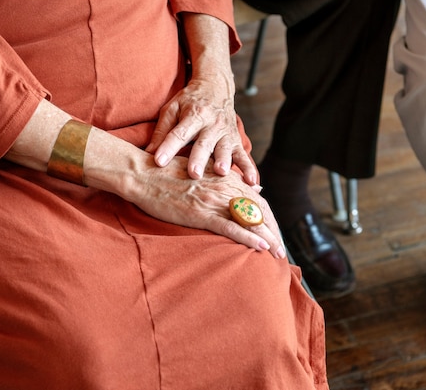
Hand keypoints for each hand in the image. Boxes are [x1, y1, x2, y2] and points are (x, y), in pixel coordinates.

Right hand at [128, 155, 284, 258]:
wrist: (144, 174)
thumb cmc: (169, 173)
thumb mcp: (204, 172)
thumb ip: (231, 181)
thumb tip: (257, 190)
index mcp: (226, 179)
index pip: (257, 202)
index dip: (269, 219)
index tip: (275, 234)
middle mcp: (225, 188)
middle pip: (259, 212)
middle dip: (273, 232)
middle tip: (281, 250)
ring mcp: (213, 201)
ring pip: (249, 221)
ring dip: (267, 239)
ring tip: (278, 254)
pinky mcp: (201, 213)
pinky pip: (230, 227)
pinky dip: (248, 237)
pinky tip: (260, 247)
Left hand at [146, 76, 257, 185]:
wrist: (216, 87)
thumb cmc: (190, 101)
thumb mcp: (172, 109)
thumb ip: (161, 131)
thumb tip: (149, 153)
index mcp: (193, 115)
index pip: (179, 133)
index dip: (168, 147)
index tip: (158, 161)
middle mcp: (211, 124)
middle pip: (203, 144)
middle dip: (198, 159)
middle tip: (193, 174)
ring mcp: (226, 133)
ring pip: (225, 149)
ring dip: (225, 161)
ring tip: (222, 173)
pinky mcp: (236, 140)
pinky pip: (244, 156)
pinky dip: (249, 169)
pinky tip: (252, 183)